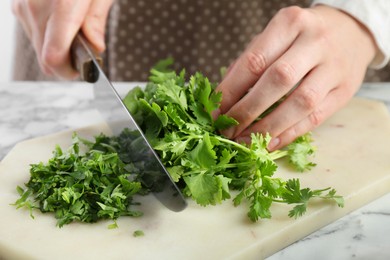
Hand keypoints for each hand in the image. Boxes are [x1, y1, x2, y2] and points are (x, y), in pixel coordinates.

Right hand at [12, 0, 112, 78]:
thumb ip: (97, 21)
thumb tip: (95, 49)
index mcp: (62, 6)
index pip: (53, 57)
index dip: (68, 73)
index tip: (82, 72)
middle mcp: (36, 8)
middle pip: (45, 58)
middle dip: (67, 63)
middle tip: (86, 53)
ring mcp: (23, 6)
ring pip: (38, 49)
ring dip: (57, 50)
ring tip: (76, 34)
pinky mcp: (18, 5)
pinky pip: (33, 34)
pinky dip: (49, 38)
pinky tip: (63, 25)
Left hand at [214, 5, 377, 150]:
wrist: (350, 32)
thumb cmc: (300, 38)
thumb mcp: (274, 37)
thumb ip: (248, 62)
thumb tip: (222, 99)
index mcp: (290, 23)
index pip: (254, 61)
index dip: (231, 91)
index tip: (215, 112)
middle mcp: (315, 42)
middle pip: (277, 80)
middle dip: (247, 110)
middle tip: (228, 130)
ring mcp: (334, 67)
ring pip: (301, 102)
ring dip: (269, 127)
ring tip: (246, 141)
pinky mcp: (345, 91)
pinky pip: (316, 117)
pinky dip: (290, 133)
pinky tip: (270, 143)